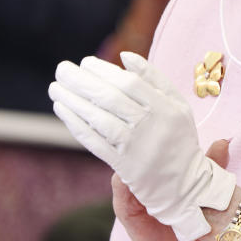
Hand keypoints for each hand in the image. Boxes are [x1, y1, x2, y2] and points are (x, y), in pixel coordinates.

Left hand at [49, 52, 235, 240]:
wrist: (184, 184)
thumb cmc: (178, 137)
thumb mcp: (178, 105)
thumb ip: (155, 79)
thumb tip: (125, 56)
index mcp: (166, 108)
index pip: (130, 84)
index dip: (105, 71)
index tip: (86, 62)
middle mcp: (151, 126)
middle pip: (111, 99)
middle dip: (82, 81)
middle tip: (62, 68)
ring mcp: (135, 147)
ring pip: (99, 119)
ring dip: (73, 101)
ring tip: (56, 87)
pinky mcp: (122, 165)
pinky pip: (94, 141)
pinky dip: (76, 124)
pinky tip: (63, 109)